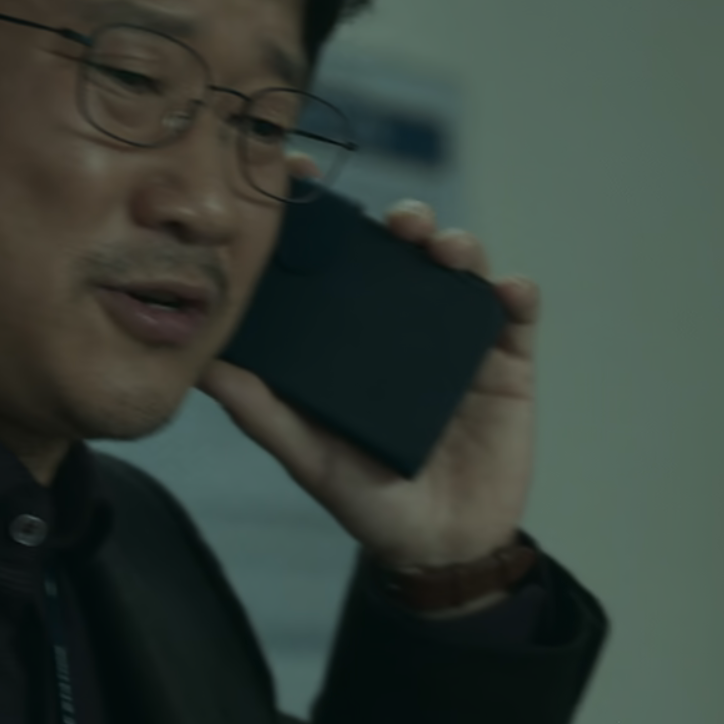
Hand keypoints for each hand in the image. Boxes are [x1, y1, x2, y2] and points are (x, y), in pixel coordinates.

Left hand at [200, 197, 539, 569]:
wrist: (444, 549)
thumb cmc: (372, 503)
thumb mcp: (310, 459)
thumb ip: (264, 415)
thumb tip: (207, 366)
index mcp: (352, 338)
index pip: (335, 261)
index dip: (322, 213)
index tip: (303, 175)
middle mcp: (403, 326)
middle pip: (404, 251)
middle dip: (404, 220)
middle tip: (397, 223)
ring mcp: (457, 339)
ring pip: (461, 268)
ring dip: (458, 245)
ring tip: (447, 252)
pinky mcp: (508, 361)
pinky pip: (516, 312)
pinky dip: (513, 289)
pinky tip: (504, 288)